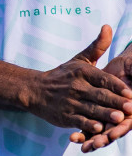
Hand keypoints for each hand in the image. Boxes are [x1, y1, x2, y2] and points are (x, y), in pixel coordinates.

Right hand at [0, 26, 131, 141]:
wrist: (33, 90)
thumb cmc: (62, 75)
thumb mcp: (79, 59)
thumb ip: (97, 46)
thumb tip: (108, 27)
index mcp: (81, 72)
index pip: (102, 79)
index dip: (117, 86)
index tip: (130, 92)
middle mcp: (75, 87)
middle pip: (99, 95)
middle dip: (115, 102)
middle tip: (131, 108)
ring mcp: (69, 102)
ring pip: (91, 109)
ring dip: (105, 115)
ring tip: (118, 118)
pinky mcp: (63, 116)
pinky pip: (78, 121)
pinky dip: (88, 125)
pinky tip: (99, 129)